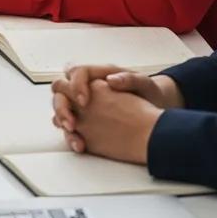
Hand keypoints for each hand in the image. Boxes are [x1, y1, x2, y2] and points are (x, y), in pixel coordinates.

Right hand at [52, 65, 183, 149]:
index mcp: (97, 74)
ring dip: (62, 120)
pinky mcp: (86, 121)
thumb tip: (111, 80)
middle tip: (72, 121)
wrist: (156, 111)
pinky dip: (71, 135)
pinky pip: (70, 125)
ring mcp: (83, 104)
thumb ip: (129, 79)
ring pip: (61, 108)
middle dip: (62, 105)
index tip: (84, 101)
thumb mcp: (144, 84)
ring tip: (73, 133)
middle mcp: (85, 87)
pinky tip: (79, 145)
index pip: (76, 72)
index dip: (76, 85)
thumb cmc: (148, 93)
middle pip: (60, 89)